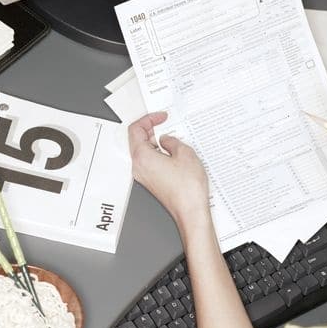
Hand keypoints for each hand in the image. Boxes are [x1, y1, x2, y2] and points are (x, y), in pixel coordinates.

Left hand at [128, 112, 210, 230]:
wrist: (191, 211)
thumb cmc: (187, 189)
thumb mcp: (185, 153)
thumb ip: (172, 141)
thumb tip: (167, 140)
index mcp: (142, 157)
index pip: (135, 130)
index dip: (148, 119)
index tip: (160, 117)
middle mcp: (139, 167)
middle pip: (137, 140)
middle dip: (151, 129)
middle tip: (166, 124)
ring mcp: (144, 176)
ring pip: (144, 151)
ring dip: (156, 142)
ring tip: (174, 139)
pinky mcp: (152, 182)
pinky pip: (151, 162)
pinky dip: (159, 153)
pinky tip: (174, 153)